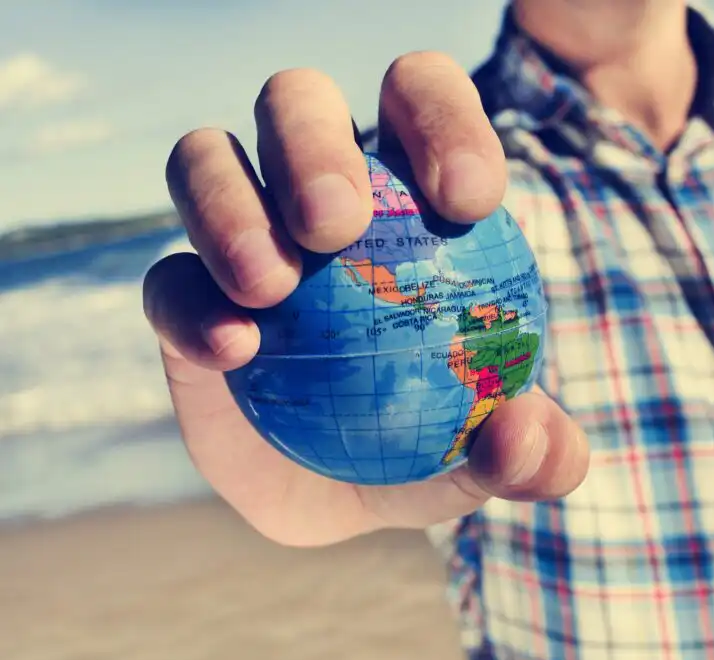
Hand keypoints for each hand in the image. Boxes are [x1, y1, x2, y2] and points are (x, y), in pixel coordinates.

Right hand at [142, 55, 588, 546]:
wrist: (351, 494)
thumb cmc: (437, 444)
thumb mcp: (503, 456)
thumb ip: (536, 451)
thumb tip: (527, 433)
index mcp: (407, 186)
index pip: (420, 101)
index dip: (443, 119)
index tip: (468, 201)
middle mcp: (312, 187)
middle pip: (295, 103)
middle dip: (311, 144)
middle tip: (335, 225)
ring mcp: (239, 235)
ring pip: (206, 159)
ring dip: (229, 206)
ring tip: (271, 286)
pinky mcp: (181, 297)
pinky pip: (167, 279)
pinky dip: (190, 305)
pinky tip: (234, 350)